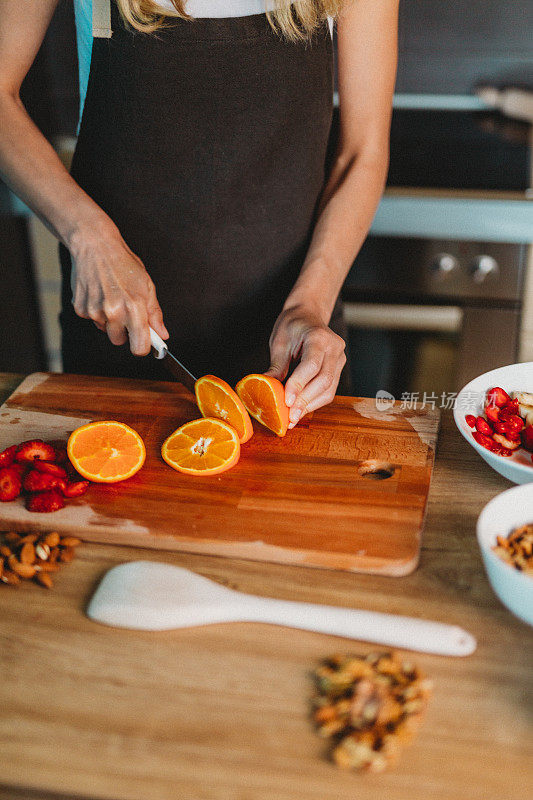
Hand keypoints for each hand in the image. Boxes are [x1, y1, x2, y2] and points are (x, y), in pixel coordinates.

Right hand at [69, 219, 167, 354]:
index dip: (143, 346)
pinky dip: (96, 311)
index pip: (139, 348)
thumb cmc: (123, 263)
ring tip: (111, 296)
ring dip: (109, 320)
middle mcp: (113, 313)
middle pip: (119, 341)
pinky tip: (99, 293)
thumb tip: (162, 334)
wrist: (95, 245)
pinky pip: (91, 320)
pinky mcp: (80, 308)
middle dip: (124, 331)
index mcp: (134, 308)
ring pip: (104, 330)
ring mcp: (94, 311)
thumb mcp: (147, 285)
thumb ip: (155, 314)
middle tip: (126, 310)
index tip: (144, 341)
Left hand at [265, 304, 345, 427]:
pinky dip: (314, 402)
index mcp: (319, 337)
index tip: (286, 401)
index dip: (299, 385)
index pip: (312, 365)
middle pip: (324, 380)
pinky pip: (329, 390)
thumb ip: (276, 366)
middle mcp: (334, 348)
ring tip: (293, 417)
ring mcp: (339, 359)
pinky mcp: (338, 369)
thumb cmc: (292, 326)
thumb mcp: (279, 342)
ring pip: (329, 389)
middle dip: (305, 401)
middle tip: (289, 416)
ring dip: (310, 405)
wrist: (308, 315)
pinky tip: (300, 409)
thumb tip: (266, 387)